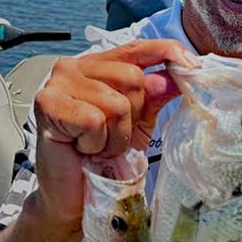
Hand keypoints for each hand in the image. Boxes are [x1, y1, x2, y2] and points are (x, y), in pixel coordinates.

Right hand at [32, 39, 199, 225]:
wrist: (74, 194)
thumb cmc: (100, 157)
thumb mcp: (138, 123)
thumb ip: (154, 96)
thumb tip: (175, 75)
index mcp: (99, 65)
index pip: (138, 47)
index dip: (167, 52)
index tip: (193, 66)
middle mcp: (76, 67)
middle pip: (133, 78)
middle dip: (133, 117)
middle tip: (112, 137)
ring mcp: (59, 82)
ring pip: (116, 103)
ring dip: (114, 136)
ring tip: (97, 146)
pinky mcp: (48, 103)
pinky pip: (95, 120)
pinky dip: (96, 143)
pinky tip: (82, 148)